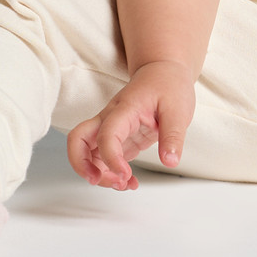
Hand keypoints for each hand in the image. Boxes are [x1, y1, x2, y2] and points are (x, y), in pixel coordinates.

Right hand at [65, 60, 195, 190]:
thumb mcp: (179, 109)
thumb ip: (173, 136)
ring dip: (97, 173)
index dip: (111, 158)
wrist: (164, 71)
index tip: (125, 175)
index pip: (106, 134)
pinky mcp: (117, 138)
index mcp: (125, 108)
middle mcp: (110, 118)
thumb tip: (170, 161)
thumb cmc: (168, 85)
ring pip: (86, 152)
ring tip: (123, 185)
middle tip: (99, 180)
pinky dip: (109, 173)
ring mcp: (111, 128)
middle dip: (81, 165)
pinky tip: (128, 181)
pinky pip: (103, 158)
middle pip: (77, 139)